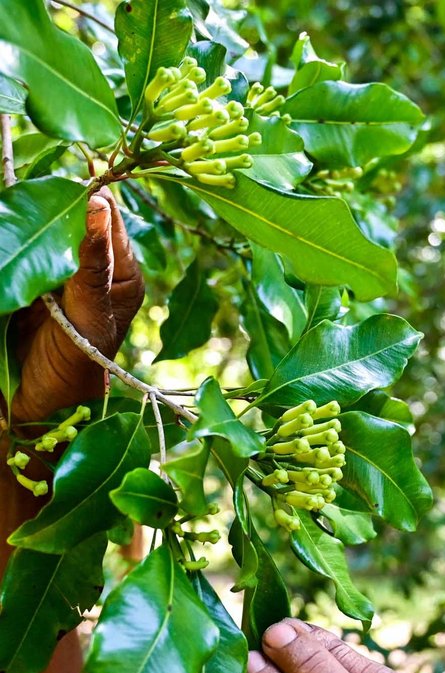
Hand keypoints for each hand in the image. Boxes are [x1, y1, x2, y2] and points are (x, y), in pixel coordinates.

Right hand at [11, 187, 143, 422]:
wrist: (38, 402)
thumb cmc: (77, 368)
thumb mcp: (89, 316)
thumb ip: (93, 264)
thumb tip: (97, 204)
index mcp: (123, 272)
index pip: (108, 214)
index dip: (86, 194)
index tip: (62, 187)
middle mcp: (95, 265)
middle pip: (72, 215)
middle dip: (50, 208)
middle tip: (29, 205)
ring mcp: (61, 270)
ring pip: (45, 228)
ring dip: (28, 223)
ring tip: (15, 220)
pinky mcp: (33, 278)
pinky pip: (24, 248)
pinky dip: (16, 241)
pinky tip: (9, 233)